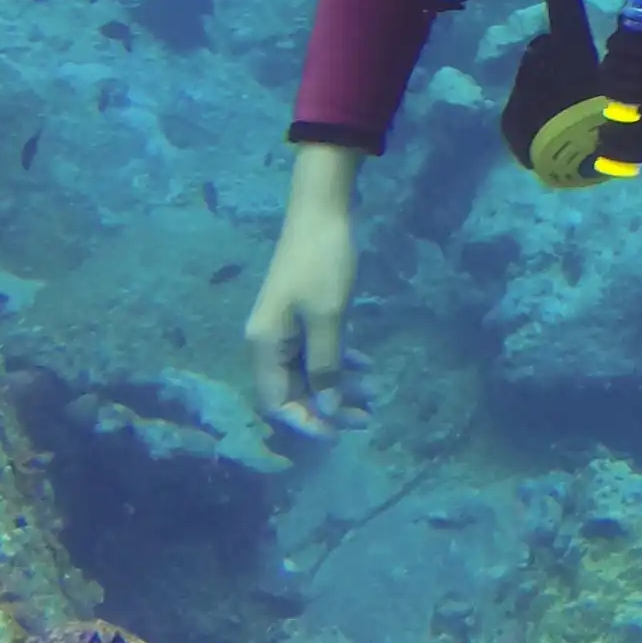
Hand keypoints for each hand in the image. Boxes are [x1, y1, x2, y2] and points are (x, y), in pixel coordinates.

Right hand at [244, 140, 365, 439]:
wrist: (323, 209)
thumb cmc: (323, 262)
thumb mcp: (328, 317)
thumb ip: (326, 366)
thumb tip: (327, 408)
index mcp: (265, 345)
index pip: (276, 402)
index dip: (305, 422)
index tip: (338, 434)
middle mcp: (271, 341)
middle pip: (295, 390)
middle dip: (329, 407)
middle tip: (366, 418)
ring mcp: (287, 327)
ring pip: (311, 371)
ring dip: (340, 385)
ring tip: (376, 393)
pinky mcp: (305, 313)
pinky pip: (319, 350)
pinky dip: (341, 360)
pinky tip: (367, 364)